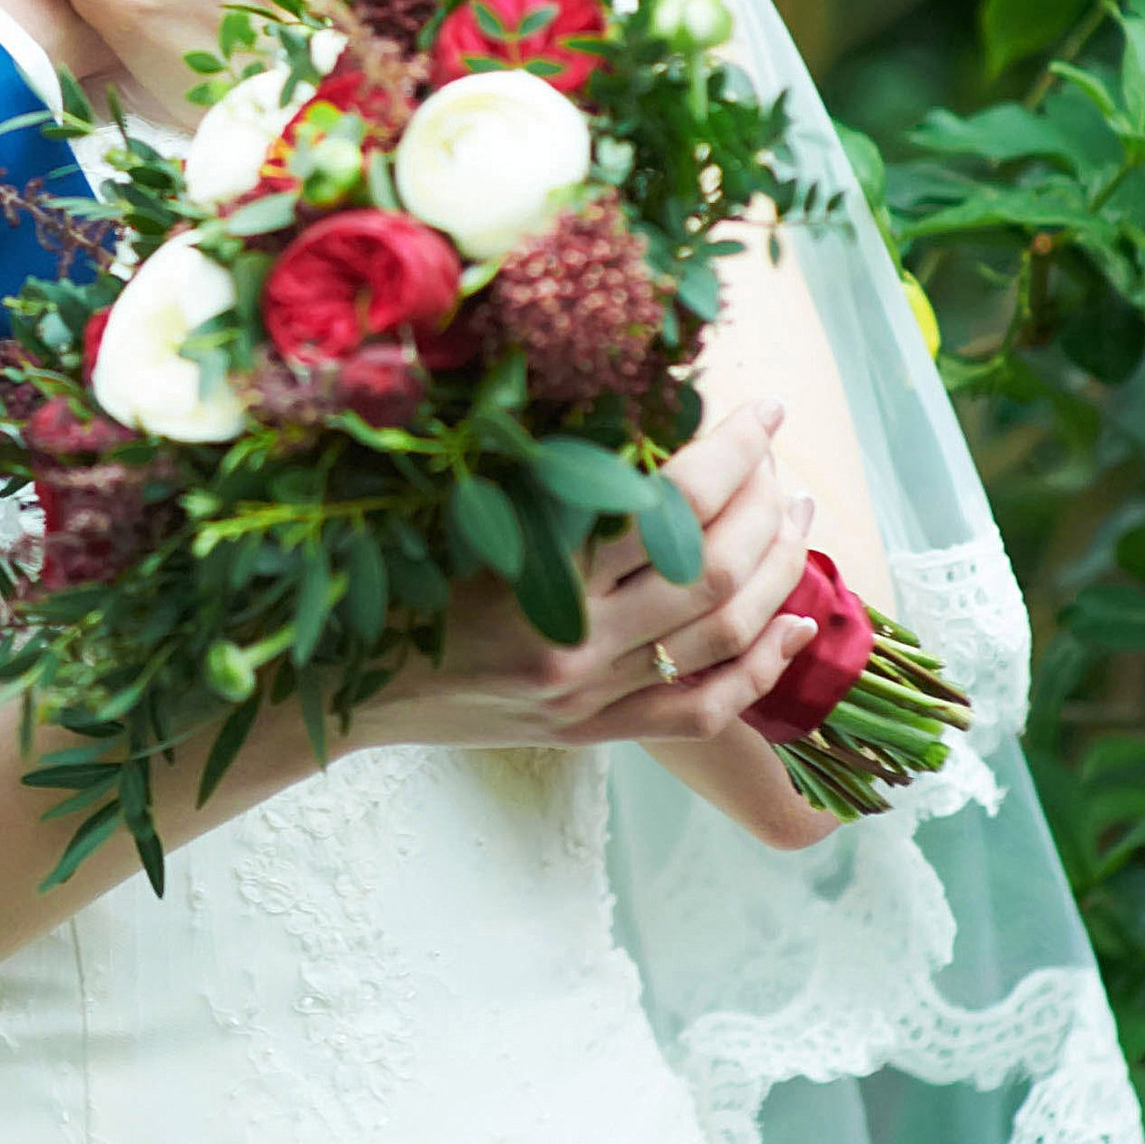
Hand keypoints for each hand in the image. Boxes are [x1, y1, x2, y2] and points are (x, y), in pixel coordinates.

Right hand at [343, 403, 839, 851]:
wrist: (344, 686)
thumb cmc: (395, 575)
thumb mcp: (465, 510)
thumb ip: (551, 475)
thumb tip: (647, 415)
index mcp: (535, 573)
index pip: (666, 505)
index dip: (730, 452)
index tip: (762, 410)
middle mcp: (572, 641)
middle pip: (713, 571)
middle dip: (765, 505)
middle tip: (781, 462)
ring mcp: (588, 696)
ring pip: (722, 637)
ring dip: (780, 573)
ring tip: (798, 520)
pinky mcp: (592, 733)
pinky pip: (702, 710)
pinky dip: (763, 666)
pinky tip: (800, 624)